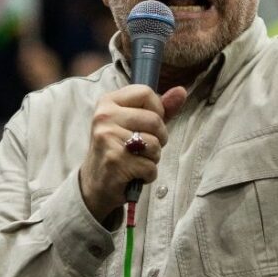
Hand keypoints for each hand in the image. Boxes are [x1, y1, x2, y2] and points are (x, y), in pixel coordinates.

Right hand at [79, 85, 186, 220]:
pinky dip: (148, 175)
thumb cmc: (120, 151)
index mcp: (108, 102)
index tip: (147, 126)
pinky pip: (150, 166)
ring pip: (154, 144)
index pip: (146, 93)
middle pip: (154, 120)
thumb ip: (160, 108)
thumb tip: (182, 91)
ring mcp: (107, 137)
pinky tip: (133, 175)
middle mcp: (104, 116)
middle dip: (158, 138)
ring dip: (153, 158)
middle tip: (142, 149)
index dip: (157, 111)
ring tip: (136, 161)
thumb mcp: (137, 125)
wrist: (96, 185)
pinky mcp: (114, 160)